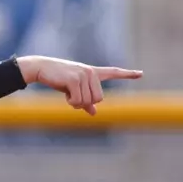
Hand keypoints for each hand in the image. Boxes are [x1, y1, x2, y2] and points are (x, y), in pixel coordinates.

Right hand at [15, 56, 142, 115]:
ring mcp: (84, 75)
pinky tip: (65, 92)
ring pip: (88, 101)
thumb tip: (94, 113)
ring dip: (75, 103)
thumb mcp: (73, 89)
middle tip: (72, 95)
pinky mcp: (75, 79)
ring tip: (67, 91)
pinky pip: (78, 101)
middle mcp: (91, 72)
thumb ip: (86, 101)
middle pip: (98, 99)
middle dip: (85, 102)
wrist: (42, 68)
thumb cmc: (58, 79)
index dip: (128, 74)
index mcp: (93, 73)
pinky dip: (71, 102)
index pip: (113, 72)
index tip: (141, 73)